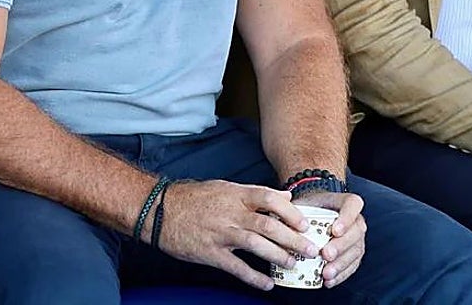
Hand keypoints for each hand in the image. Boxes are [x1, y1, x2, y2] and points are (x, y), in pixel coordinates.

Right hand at [157, 180, 316, 289]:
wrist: (160, 210)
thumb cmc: (195, 198)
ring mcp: (222, 234)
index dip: (290, 212)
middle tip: (310, 249)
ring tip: (292, 264)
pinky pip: (236, 267)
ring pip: (257, 245)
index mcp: (237, 195)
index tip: (304, 223)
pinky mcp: (210, 253)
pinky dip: (254, 277)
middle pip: (269, 225)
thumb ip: (256, 194)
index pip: (270, 199)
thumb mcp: (226, 188)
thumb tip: (285, 198)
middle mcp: (232, 214)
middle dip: (293, 238)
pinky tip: (267, 283)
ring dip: (278, 256)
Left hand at [295, 190, 365, 287]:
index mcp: (344, 202)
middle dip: (341, 246)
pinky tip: (329, 281)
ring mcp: (356, 238)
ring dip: (341, 264)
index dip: (347, 218)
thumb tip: (277, 214)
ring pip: (356, 251)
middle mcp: (355, 219)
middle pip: (356, 232)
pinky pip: (352, 265)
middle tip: (326, 255)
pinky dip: (341, 275)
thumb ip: (293, 207)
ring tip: (326, 274)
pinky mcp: (353, 254)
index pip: (353, 204)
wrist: (313, 218)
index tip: (334, 230)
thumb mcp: (302, 203)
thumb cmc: (309, 209)